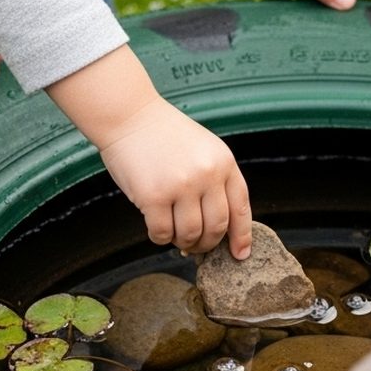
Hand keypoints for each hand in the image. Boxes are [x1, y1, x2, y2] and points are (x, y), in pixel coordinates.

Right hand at [49, 45, 251, 256]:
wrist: (129, 116)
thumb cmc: (163, 136)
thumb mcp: (203, 150)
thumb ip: (214, 181)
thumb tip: (216, 230)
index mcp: (224, 162)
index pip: (240, 208)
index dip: (241, 236)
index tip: (239, 255)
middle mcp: (207, 174)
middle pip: (216, 227)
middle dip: (207, 243)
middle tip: (195, 245)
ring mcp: (181, 186)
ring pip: (190, 234)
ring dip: (182, 242)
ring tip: (174, 234)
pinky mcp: (154, 196)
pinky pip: (162, 233)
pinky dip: (160, 238)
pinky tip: (156, 229)